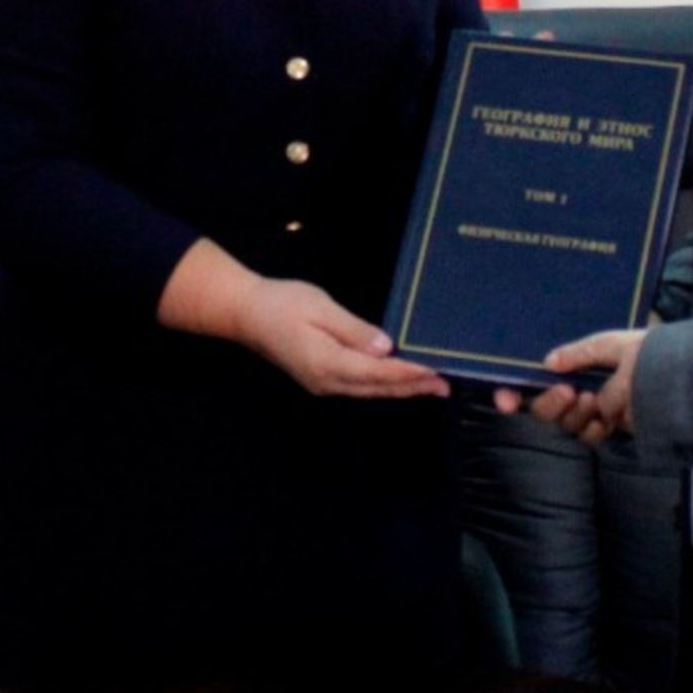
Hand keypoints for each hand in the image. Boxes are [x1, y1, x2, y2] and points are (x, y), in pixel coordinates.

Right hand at [232, 278, 451, 399]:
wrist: (246, 313)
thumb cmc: (283, 303)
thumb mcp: (321, 308)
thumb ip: (354, 330)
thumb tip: (386, 348)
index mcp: (328, 363)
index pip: (378, 372)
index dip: (409, 373)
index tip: (436, 371)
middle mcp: (327, 381)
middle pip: (377, 387)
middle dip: (412, 386)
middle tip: (446, 384)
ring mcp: (322, 383)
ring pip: (369, 390)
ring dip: (400, 387)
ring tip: (431, 384)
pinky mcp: (320, 378)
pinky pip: (359, 386)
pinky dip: (383, 384)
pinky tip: (397, 378)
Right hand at [492, 326, 648, 444]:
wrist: (685, 378)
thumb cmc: (650, 354)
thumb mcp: (613, 344)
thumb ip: (579, 353)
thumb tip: (548, 363)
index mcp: (573, 367)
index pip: (531, 383)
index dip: (511, 393)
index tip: (505, 401)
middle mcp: (577, 390)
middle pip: (543, 408)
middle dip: (549, 402)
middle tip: (569, 391)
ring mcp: (593, 412)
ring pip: (565, 423)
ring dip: (576, 414)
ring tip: (596, 400)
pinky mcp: (611, 429)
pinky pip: (589, 436)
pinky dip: (595, 429)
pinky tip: (608, 419)